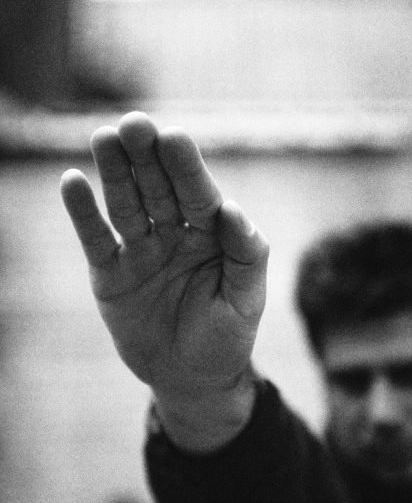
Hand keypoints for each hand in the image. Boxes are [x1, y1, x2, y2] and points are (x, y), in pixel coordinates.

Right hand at [60, 113, 268, 442]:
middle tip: (134, 124)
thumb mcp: (246, 300)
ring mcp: (140, 251)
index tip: (174, 137)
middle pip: (158, 188)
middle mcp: (174, 234)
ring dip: (114, 173)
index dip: (187, 167)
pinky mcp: (110, 274)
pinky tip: (73, 182)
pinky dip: (83, 214)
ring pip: (125, 205)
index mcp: (211, 235)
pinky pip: (96, 240)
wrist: (193, 378)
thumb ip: (246, 254)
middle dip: (147, 157)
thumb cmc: (227, 337)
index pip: (199, 194)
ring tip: (103, 138)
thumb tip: (232, 209)